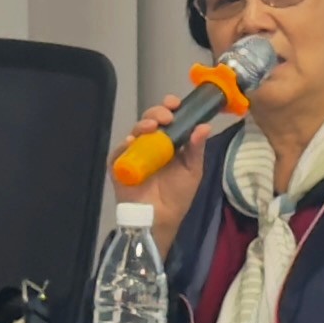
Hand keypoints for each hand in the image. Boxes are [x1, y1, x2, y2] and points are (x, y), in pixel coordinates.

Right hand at [113, 108, 212, 246]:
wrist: (162, 218)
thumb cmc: (178, 195)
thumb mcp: (192, 170)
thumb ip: (196, 148)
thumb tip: (205, 125)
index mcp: (168, 141)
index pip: (166, 118)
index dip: (169, 108)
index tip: (175, 104)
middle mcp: (149, 144)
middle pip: (148, 120)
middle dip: (156, 113)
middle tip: (166, 116)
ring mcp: (133, 154)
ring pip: (134, 132)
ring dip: (142, 126)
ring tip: (151, 127)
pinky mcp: (119, 166)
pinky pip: (118, 153)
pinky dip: (124, 146)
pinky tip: (132, 142)